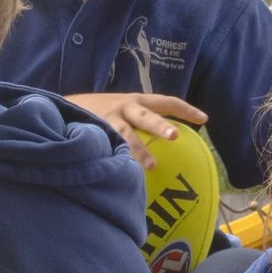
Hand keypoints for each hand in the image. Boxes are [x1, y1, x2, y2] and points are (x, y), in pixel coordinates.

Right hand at [69, 89, 209, 161]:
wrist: (67, 106)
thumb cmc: (105, 112)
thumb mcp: (126, 109)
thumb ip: (144, 119)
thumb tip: (173, 135)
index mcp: (137, 100)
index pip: (166, 102)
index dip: (185, 109)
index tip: (204, 119)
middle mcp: (125, 108)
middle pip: (147, 116)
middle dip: (160, 125)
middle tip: (175, 136)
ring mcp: (109, 120)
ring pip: (127, 135)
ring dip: (139, 150)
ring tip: (151, 167)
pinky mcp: (96, 133)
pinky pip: (108, 147)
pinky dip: (116, 158)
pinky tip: (122, 172)